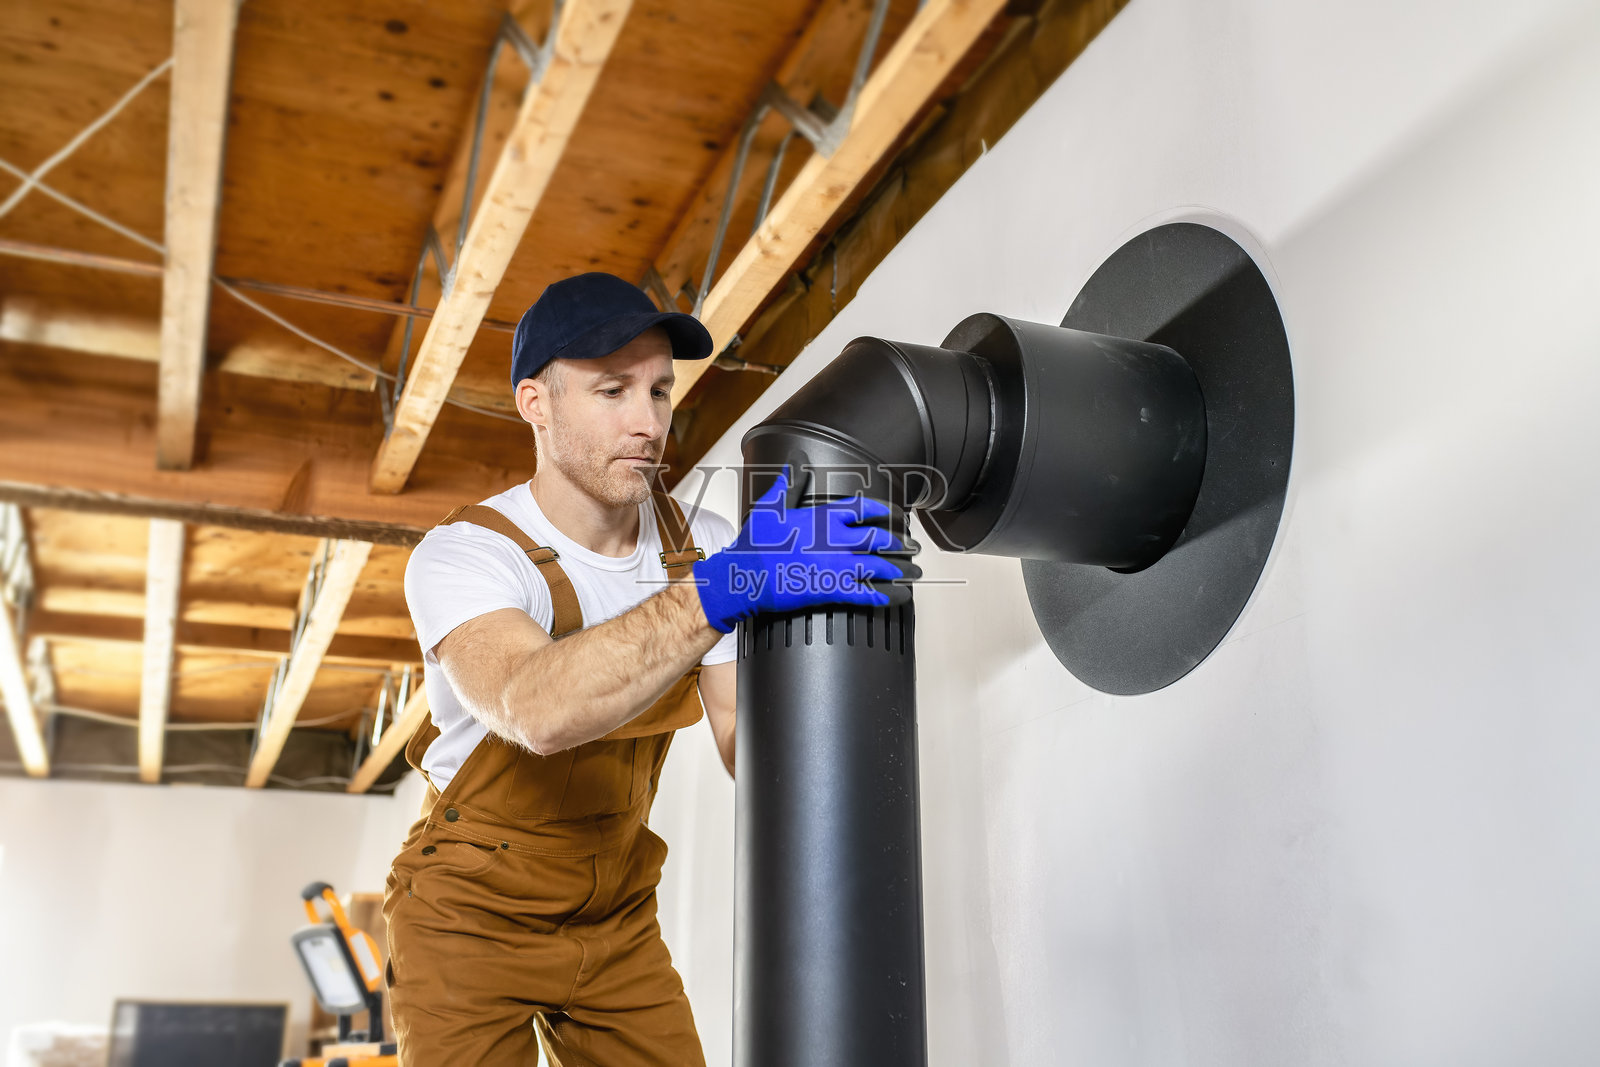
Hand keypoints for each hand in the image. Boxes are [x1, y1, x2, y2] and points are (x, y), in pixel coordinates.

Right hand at [693, 469, 921, 633]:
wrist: (744, 575)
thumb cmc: (755, 543)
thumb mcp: (771, 506)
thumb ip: (788, 485)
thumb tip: (795, 465)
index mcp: (824, 517)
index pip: (864, 508)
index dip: (885, 512)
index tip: (896, 516)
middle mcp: (837, 539)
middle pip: (881, 538)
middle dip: (901, 543)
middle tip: (913, 547)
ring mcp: (838, 565)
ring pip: (882, 566)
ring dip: (902, 571)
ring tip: (915, 574)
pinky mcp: (833, 589)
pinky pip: (870, 594)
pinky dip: (888, 596)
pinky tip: (899, 597)